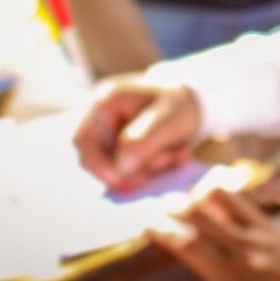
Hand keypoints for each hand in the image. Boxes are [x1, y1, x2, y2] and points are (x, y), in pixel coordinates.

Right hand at [72, 73, 200, 189]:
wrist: (196, 98)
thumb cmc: (181, 102)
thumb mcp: (168, 119)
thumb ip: (143, 141)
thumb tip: (120, 168)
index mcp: (106, 102)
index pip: (83, 140)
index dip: (98, 166)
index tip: (121, 182)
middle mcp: (103, 117)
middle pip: (99, 157)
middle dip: (130, 170)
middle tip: (159, 169)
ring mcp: (113, 132)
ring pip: (118, 165)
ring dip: (148, 169)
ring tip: (177, 154)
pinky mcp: (126, 145)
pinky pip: (132, 166)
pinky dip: (154, 167)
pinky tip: (177, 155)